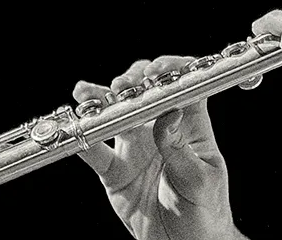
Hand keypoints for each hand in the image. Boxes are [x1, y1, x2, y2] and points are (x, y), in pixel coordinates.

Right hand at [73, 56, 244, 239]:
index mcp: (190, 126)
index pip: (182, 85)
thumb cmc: (205, 210)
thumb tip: (169, 114)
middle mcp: (161, 130)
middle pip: (144, 92)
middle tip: (122, 85)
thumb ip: (180, 149)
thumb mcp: (200, 180)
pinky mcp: (116, 172)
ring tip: (88, 93)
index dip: (170, 70)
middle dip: (131, 80)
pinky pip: (96, 154)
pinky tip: (76, 130)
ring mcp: (137, 148)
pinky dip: (83, 141)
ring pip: (116, 115)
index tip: (156, 70)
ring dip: (101, 101)